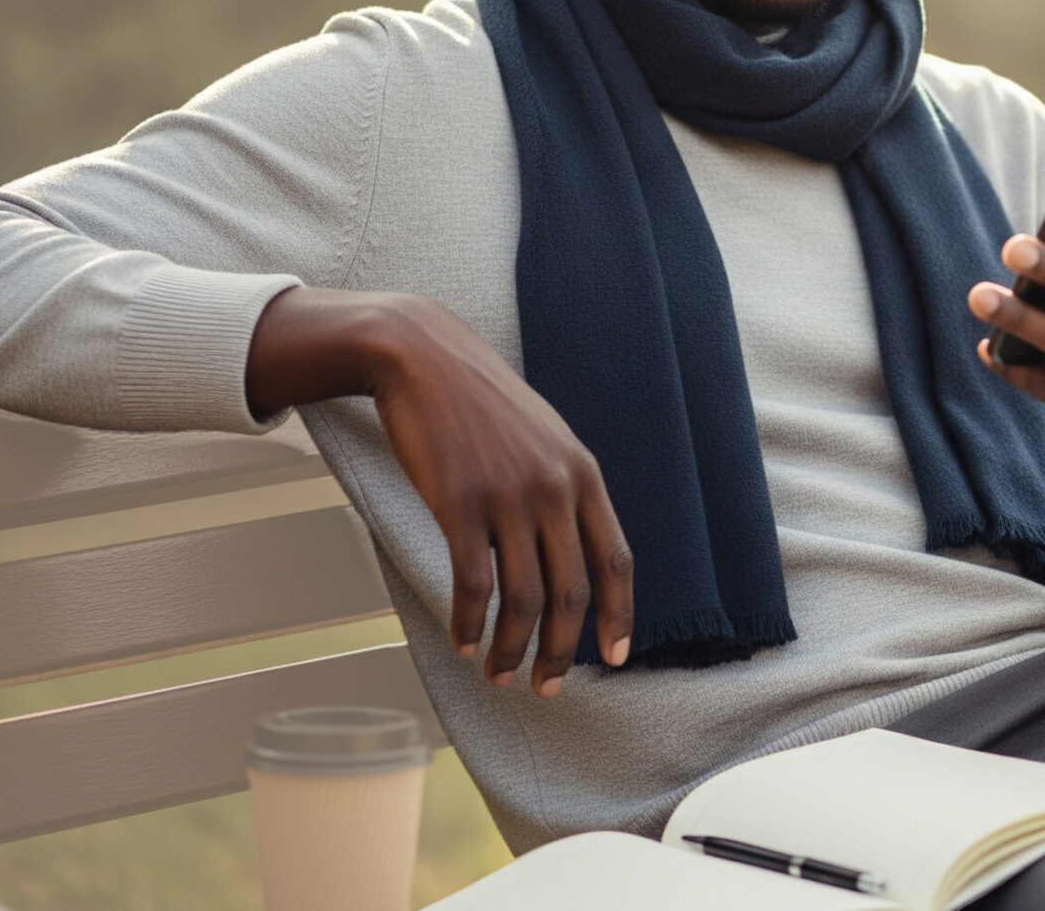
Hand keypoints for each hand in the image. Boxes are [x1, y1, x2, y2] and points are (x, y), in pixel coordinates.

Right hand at [247, 288, 633, 696]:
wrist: (425, 358)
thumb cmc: (484, 404)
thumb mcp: (546, 439)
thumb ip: (565, 491)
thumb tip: (572, 554)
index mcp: (584, 475)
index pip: (615, 560)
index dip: (619, 615)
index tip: (615, 657)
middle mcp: (554, 489)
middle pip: (570, 593)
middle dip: (561, 651)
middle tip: (547, 687)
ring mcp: (507, 497)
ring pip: (522, 599)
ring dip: (512, 648)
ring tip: (500, 675)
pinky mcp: (458, 503)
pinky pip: (472, 585)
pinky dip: (469, 624)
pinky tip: (464, 644)